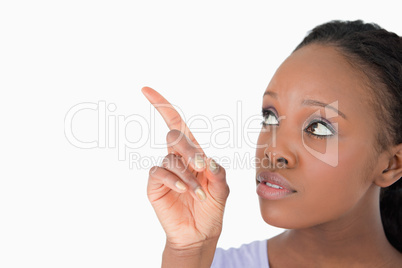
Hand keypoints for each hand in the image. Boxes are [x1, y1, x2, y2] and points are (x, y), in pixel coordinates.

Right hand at [142, 87, 229, 250]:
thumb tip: (207, 160)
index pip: (177, 124)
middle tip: (201, 167)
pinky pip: (160, 173)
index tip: (146, 90)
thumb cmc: (211, 209)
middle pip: (174, 136)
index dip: (162, 105)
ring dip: (187, 176)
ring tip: (199, 194)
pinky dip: (173, 180)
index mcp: (194, 154)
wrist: (200, 233)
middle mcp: (178, 158)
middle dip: (188, 149)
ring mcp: (165, 171)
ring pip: (170, 159)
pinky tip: (183, 191)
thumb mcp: (222, 190)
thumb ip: (217, 173)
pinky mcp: (155, 184)